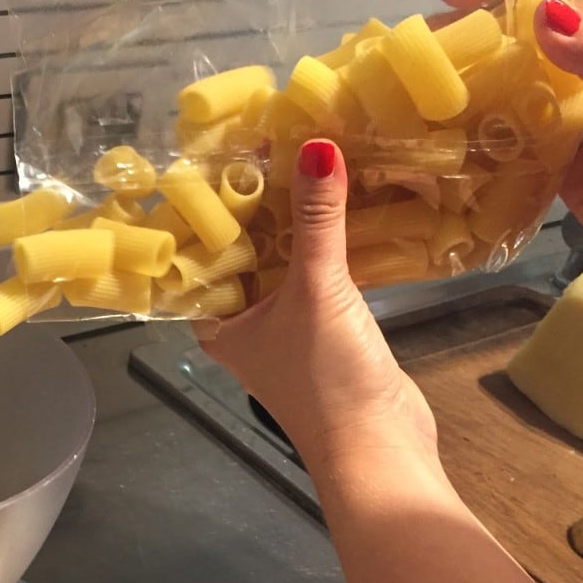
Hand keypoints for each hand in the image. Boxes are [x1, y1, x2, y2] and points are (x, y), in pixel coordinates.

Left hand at [193, 140, 439, 474]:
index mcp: (216, 319)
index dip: (213, 200)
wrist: (380, 446)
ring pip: (283, 259)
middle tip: (275, 136)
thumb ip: (316, 219)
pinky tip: (342, 202)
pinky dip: (326, 242)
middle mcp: (242, 321)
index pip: (201, 248)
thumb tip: (316, 146)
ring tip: (309, 155)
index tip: (227, 146)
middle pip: (246, 249)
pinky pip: (317, 273)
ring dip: (297, 219)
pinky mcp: (325, 330)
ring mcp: (284, 327)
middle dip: (262, 201)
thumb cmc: (327, 377)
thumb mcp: (318, 289)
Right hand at [441, 0, 582, 275]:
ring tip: (413, 99)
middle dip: (465, 36)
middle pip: (515, 35)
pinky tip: (438, 145)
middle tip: (417, 57)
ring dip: (460, 88)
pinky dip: (470, 138)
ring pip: (501, 87)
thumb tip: (543, 12)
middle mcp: (581, 71)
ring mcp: (561, 117)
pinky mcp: (548, 159)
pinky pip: (501, 139)